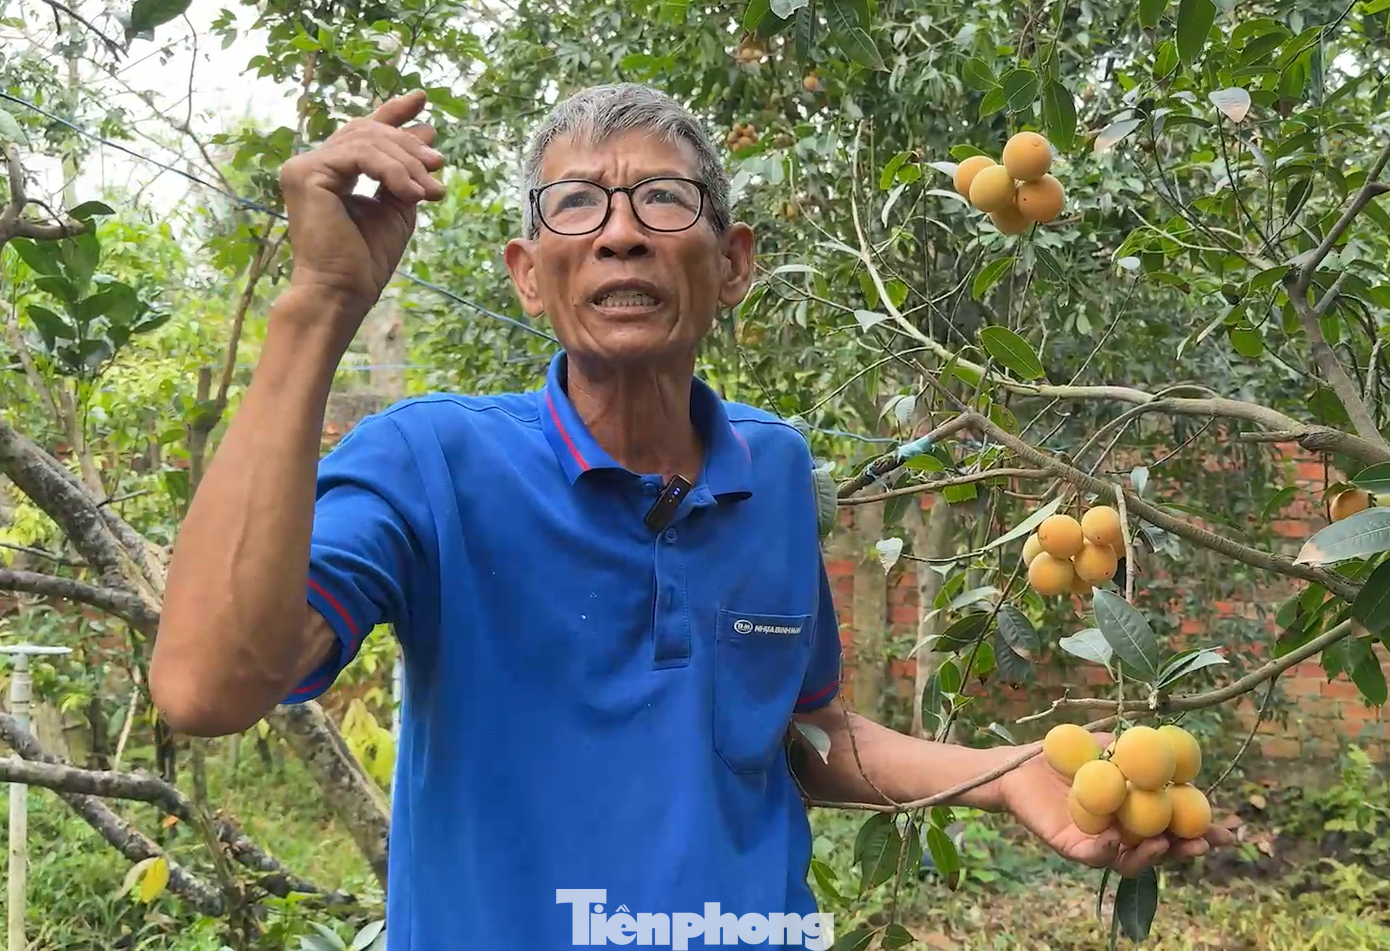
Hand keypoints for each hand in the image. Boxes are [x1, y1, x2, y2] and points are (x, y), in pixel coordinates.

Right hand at [278, 90, 446, 324]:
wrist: (343, 292)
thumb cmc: (367, 260)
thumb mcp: (398, 207)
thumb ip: (407, 173)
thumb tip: (429, 132)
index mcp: (331, 171)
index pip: (363, 131)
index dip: (392, 112)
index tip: (421, 100)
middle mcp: (312, 164)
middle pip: (369, 132)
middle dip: (410, 145)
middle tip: (439, 163)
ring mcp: (304, 166)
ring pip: (368, 141)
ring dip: (407, 163)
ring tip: (431, 189)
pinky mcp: (305, 173)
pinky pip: (361, 155)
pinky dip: (393, 171)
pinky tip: (413, 194)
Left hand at [997, 733, 1235, 877]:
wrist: (1019, 763)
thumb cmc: (1068, 754)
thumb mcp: (1110, 747)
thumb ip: (1140, 753)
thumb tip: (1178, 758)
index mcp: (1137, 812)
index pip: (1176, 826)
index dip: (1201, 831)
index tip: (1226, 831)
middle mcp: (1122, 832)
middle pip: (1161, 851)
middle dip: (1184, 850)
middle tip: (1200, 844)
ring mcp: (1098, 843)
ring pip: (1132, 861)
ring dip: (1151, 856)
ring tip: (1161, 843)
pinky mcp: (1071, 847)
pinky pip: (1094, 856)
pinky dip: (1108, 851)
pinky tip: (1117, 840)